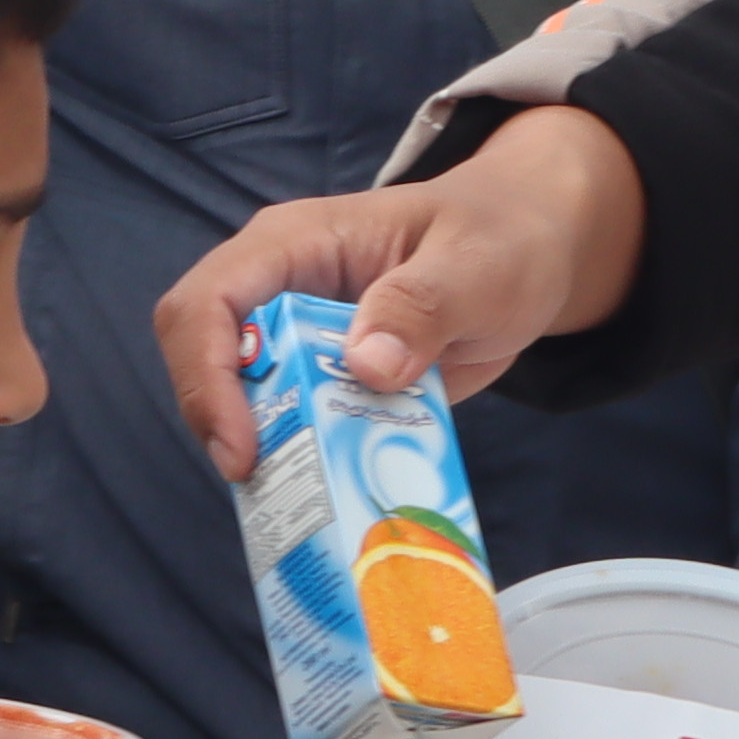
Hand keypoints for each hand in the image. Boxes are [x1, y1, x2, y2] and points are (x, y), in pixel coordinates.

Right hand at [156, 105, 648, 479]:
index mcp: (296, 244)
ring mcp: (300, 339)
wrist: (531, 254)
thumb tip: (367, 364)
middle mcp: (281, 290)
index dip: (207, 375)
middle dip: (223, 424)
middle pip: (207, 358)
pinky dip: (307, 464)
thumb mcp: (475, 265)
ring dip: (266, 452)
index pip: (211, 301)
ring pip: (243, 402)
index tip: (242, 446)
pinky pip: (295, 427)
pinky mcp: (327, 381)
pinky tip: (338, 496)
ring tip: (305, 501)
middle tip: (266, 482)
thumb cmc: (499, 237)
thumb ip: (424, 305)